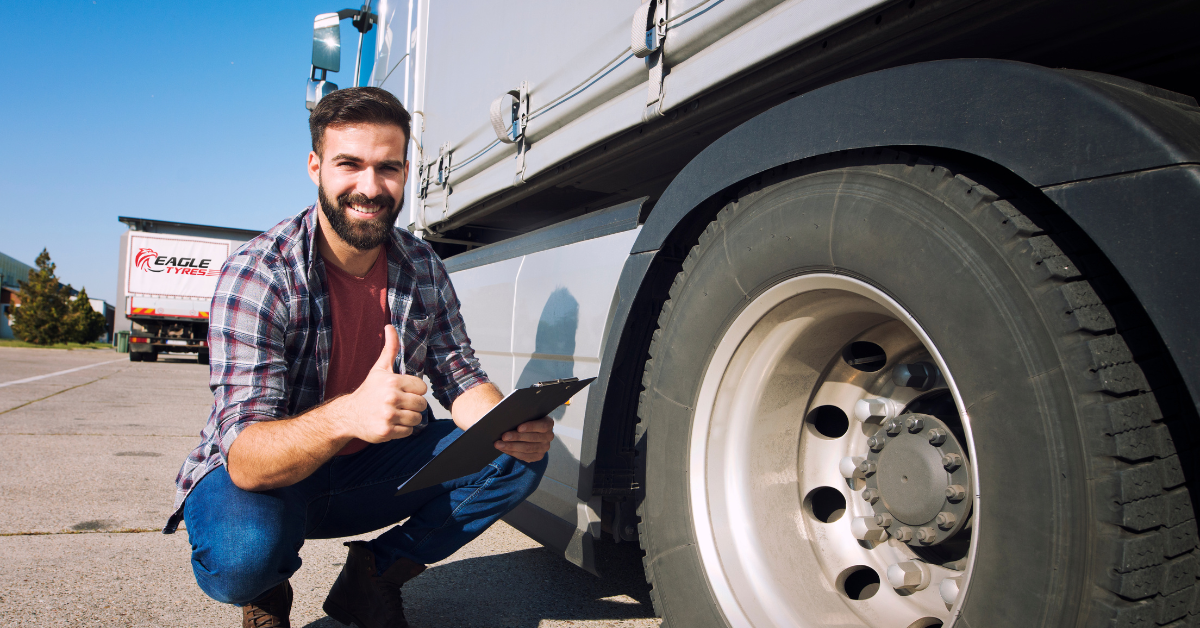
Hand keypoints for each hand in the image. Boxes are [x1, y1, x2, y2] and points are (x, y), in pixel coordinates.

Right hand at [343, 325, 427, 442]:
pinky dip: (402, 430)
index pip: (422, 388)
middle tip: (399, 405)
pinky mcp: (386, 431)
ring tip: (396, 414)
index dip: (414, 391)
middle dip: (413, 406)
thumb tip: (390, 326)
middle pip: (422, 405)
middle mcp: (390, 398)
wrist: (349, 415)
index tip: (403, 392)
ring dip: (409, 418)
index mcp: (392, 381)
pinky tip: (391, 423)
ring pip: (417, 419)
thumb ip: (390, 349)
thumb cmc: (368, 391)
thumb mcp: (379, 369)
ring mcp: (388, 415)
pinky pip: (408, 432)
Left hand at [495, 416, 553, 462]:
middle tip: (503, 436)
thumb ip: (521, 413)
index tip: (518, 427)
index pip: (542, 426)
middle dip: (516, 437)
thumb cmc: (524, 419)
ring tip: (498, 444)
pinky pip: (524, 456)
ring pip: (527, 449)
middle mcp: (549, 436)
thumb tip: (507, 412)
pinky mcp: (538, 456)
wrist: (529, 430)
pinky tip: (503, 448)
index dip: (531, 427)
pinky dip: (512, 452)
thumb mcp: (526, 414)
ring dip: (511, 446)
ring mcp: (544, 448)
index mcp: (548, 423)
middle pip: (532, 438)